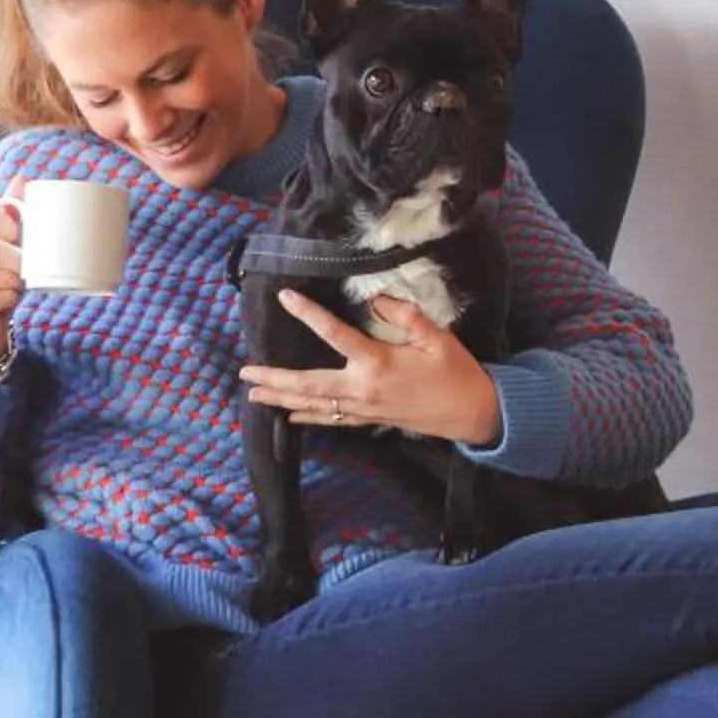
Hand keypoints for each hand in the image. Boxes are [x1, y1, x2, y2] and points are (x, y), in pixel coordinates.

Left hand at [242, 294, 503, 447]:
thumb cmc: (455, 372)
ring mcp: (363, 408)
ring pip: (313, 404)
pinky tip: (290, 414)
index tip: (285, 297)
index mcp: (377, 363)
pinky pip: (330, 419)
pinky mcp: (369, 420)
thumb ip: (405, 315)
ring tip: (254, 393)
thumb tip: (376, 301)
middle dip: (274, 377)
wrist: (471, 413)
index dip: (308, 313)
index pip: (334, 333)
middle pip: (307, 383)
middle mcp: (362, 388)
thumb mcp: (436, 337)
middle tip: (245, 371)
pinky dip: (307, 416)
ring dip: (281, 398)